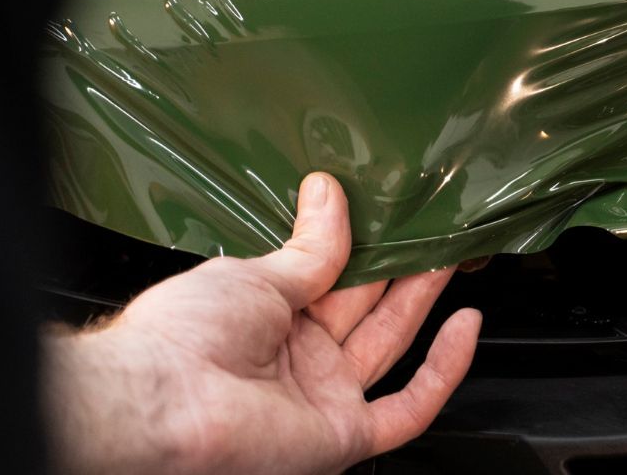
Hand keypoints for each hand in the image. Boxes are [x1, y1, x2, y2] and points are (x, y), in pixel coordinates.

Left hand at [45, 174, 480, 474]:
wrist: (160, 404)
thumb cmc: (182, 337)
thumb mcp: (253, 273)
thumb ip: (309, 246)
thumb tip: (328, 193)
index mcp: (270, 319)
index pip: (335, 276)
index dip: (368, 244)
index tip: (396, 208)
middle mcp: (300, 359)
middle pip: (369, 307)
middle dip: (405, 265)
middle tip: (437, 224)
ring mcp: (323, 396)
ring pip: (392, 344)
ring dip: (426, 300)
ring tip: (454, 252)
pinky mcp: (343, 433)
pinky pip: (408, 409)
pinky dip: (444, 371)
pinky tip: (467, 325)